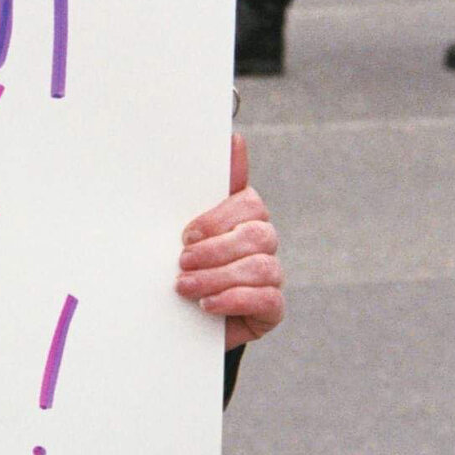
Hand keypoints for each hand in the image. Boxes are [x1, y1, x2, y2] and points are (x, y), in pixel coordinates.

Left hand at [176, 133, 283, 349]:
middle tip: (181, 261)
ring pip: (260, 267)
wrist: (184, 316)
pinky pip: (267, 299)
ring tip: (186, 286)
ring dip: (218, 277)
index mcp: (246, 215)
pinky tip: (208, 305)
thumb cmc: (190, 261)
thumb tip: (235, 138)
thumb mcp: (191, 225)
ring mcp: (271, 275)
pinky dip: (234, 300)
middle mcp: (263, 242)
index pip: (248, 204)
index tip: (186, 233)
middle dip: (214, 250)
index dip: (217, 218)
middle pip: (256, 236)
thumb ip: (210, 185)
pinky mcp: (272, 307)